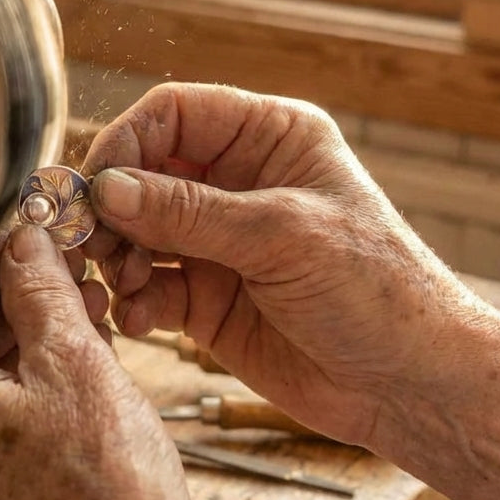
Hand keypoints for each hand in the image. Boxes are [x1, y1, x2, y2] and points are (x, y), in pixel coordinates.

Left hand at [0, 223, 305, 499]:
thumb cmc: (108, 492)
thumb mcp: (75, 363)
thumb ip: (39, 289)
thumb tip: (24, 242)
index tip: (33, 239)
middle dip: (12, 294)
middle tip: (69, 271)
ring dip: (25, 336)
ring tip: (87, 313)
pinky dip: (27, 382)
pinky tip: (80, 365)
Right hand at [81, 82, 476, 446]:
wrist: (406, 385)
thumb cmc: (375, 292)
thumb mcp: (281, 236)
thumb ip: (188, 212)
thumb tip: (106, 189)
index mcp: (269, 140)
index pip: (174, 114)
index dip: (127, 142)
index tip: (98, 186)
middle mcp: (236, 184)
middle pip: (142, 173)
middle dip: (112, 209)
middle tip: (93, 244)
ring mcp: (217, 243)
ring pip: (135, 232)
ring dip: (118, 258)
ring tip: (127, 285)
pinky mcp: (204, 297)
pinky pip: (148, 287)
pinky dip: (134, 301)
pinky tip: (141, 321)